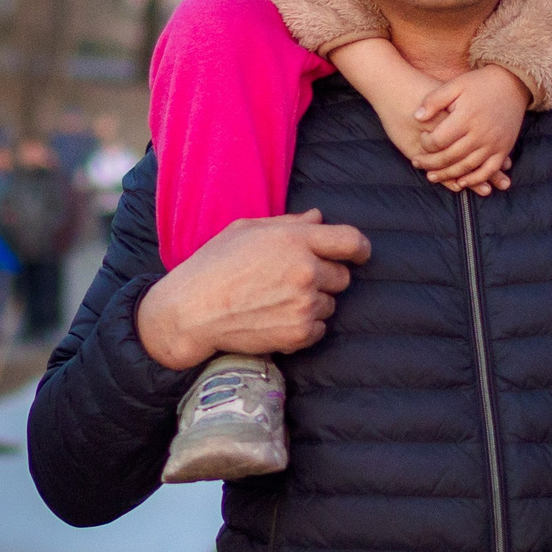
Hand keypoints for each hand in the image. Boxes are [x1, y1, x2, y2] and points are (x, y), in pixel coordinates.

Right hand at [137, 210, 371, 371]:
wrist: (192, 311)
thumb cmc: (214, 264)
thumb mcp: (247, 230)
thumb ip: (289, 223)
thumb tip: (318, 217)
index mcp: (295, 240)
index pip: (350, 241)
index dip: (359, 248)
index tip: (358, 254)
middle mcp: (306, 271)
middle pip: (343, 276)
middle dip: (326, 276)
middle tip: (294, 280)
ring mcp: (305, 305)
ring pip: (331, 304)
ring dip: (314, 302)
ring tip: (278, 300)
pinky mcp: (300, 333)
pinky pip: (320, 328)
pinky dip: (306, 325)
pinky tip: (277, 318)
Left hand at [413, 67, 526, 194]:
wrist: (513, 85)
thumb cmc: (479, 84)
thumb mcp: (455, 85)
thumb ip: (434, 100)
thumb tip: (416, 117)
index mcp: (466, 117)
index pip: (439, 140)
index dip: (426, 144)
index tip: (422, 139)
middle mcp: (480, 134)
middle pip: (450, 157)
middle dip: (431, 163)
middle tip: (417, 163)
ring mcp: (493, 144)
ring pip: (466, 167)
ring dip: (447, 175)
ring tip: (431, 177)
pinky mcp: (503, 150)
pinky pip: (488, 170)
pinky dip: (474, 180)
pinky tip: (460, 182)